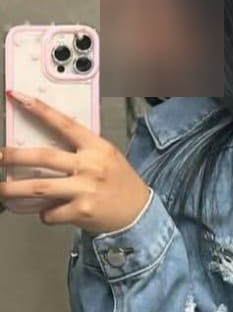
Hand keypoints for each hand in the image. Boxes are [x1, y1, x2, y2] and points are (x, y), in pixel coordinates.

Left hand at [0, 90, 150, 233]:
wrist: (139, 213)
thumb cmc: (120, 183)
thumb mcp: (106, 157)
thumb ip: (79, 150)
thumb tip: (42, 149)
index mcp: (97, 147)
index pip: (64, 123)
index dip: (39, 110)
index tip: (18, 97)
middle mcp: (90, 166)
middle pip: (43, 157)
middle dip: (13, 156)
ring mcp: (85, 189)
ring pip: (38, 187)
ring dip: (12, 189)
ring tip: (1, 189)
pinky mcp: (81, 211)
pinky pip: (50, 212)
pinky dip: (44, 214)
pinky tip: (48, 212)